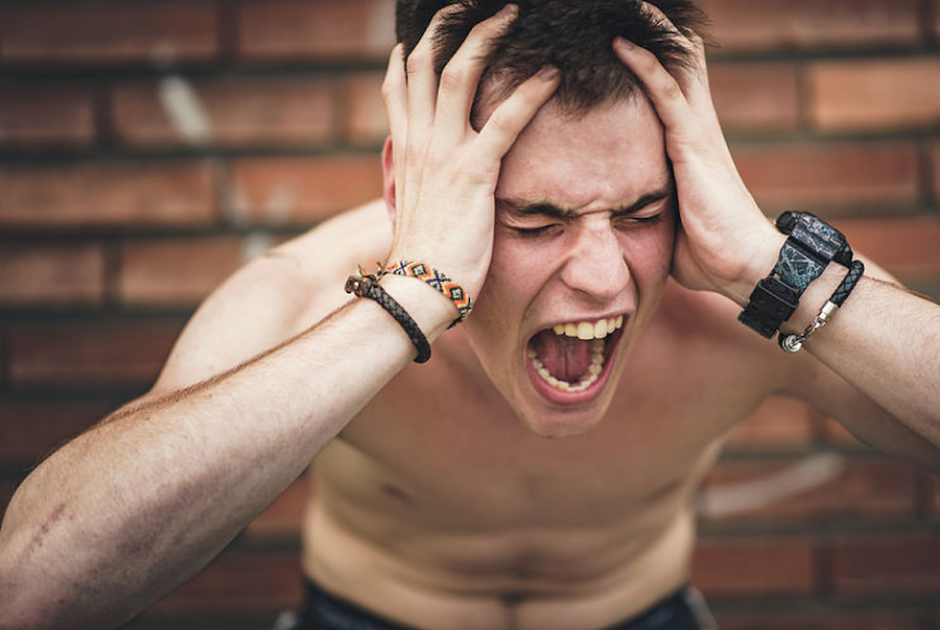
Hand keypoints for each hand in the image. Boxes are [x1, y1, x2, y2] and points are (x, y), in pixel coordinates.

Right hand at [382, 4, 559, 302]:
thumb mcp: (414, 209)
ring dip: (486, 38)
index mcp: (405, 149)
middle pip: (427, 64)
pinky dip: (529, 94)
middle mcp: (418, 142)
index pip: (399, 84)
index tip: (422, 35)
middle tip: (473, 5)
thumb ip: (420, 182)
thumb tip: (428, 181)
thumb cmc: (423, 257)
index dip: (410, 53)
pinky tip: (552, 74)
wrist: (417, 287)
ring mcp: (443, 153)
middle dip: (449, 25)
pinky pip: (504, 122)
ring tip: (512, 16)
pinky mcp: (473, 174)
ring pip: (459, 75)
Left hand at [613, 2, 782, 305]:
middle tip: (621, 7)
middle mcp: (696, 123)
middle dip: (652, 29)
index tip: (618, 29)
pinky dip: (644, 65)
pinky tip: (620, 42)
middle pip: (677, 58)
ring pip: (672, 63)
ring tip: (619, 6)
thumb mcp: (669, 214)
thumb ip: (649, 198)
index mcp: (689, 138)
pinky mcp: (692, 143)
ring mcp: (696, 130)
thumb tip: (616, 210)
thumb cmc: (706, 247)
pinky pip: (666, 94)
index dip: (652, 50)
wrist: (743, 264)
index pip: (672, 79)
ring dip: (646, 32)